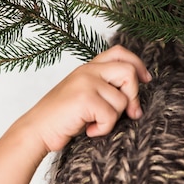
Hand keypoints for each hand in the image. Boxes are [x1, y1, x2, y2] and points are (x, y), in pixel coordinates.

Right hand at [20, 45, 151, 152]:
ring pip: (122, 100)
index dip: (138, 64)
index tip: (146, 80)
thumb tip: (135, 104)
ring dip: (113, 119)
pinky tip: (89, 131)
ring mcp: (85, 82)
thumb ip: (104, 91)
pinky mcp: (84, 98)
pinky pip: (111, 115)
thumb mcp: (84, 98)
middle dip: (134, 96)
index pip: (120, 52)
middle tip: (132, 114)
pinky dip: (104, 129)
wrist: (37, 130)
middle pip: (128, 71)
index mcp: (88, 68)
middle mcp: (87, 71)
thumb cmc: (61, 119)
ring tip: (96, 125)